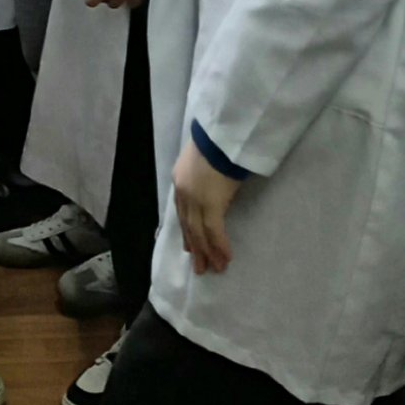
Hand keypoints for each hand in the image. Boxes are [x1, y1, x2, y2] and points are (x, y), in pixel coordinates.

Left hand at [172, 139, 240, 275]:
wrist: (220, 135)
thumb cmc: (216, 142)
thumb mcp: (202, 158)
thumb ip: (202, 176)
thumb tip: (212, 189)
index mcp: (179, 179)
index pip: (182, 212)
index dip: (186, 231)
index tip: (189, 247)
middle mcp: (183, 193)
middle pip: (188, 226)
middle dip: (195, 248)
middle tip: (200, 267)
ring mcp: (196, 200)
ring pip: (199, 233)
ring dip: (207, 253)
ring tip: (214, 269)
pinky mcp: (211, 205)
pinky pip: (214, 232)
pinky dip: (219, 246)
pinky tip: (225, 258)